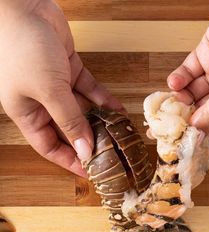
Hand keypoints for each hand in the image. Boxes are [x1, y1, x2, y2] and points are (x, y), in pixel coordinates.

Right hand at [0, 0, 124, 175]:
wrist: (23, 5)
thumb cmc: (24, 50)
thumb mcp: (48, 92)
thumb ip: (69, 121)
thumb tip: (85, 151)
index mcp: (28, 114)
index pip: (50, 147)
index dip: (69, 161)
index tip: (90, 172)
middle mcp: (41, 103)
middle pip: (68, 131)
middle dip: (89, 142)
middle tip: (112, 154)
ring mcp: (56, 86)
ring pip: (81, 110)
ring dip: (100, 120)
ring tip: (120, 134)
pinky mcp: (68, 69)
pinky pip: (88, 89)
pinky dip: (102, 99)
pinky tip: (118, 109)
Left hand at [167, 0, 208, 143]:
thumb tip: (197, 130)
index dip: (205, 134)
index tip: (186, 142)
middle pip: (204, 110)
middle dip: (184, 119)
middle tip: (165, 128)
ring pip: (194, 92)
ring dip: (180, 99)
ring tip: (172, 103)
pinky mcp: (208, 52)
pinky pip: (189, 70)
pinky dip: (179, 78)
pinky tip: (175, 83)